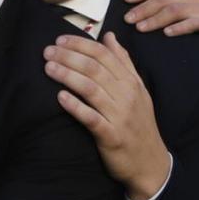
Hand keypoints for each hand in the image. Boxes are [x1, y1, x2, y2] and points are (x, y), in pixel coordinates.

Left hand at [44, 33, 171, 199]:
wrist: (151, 163)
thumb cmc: (140, 124)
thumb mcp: (138, 90)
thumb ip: (124, 62)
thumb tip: (110, 36)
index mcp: (131, 81)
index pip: (104, 55)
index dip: (80, 44)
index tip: (60, 40)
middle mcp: (126, 95)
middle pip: (94, 68)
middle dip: (69, 56)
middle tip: (48, 51)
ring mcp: (119, 116)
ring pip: (91, 89)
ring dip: (68, 75)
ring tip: (49, 68)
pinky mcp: (111, 136)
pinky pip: (91, 118)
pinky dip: (75, 106)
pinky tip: (60, 97)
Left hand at [121, 0, 198, 57]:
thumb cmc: (197, 27)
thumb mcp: (179, 14)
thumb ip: (163, 8)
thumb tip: (135, 10)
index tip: (125, 0)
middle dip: (143, 8)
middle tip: (129, 19)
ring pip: (175, 9)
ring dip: (155, 19)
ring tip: (141, 28)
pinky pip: (193, 23)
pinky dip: (179, 27)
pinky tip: (167, 34)